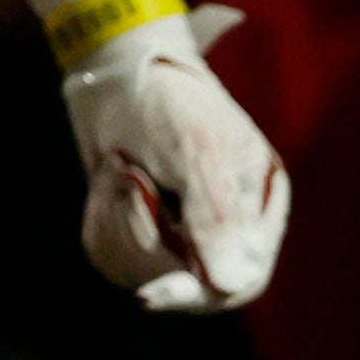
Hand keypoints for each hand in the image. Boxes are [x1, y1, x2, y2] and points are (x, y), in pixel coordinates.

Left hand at [68, 7, 287, 311]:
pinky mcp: (136, 222)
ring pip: (142, 267)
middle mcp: (224, 225)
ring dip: (117, 217)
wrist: (113, 64)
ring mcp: (178, 226)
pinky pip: (112, 249)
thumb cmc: (167, 100)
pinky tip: (109, 172)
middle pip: (184, 281)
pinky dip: (101, 214)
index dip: (196, 293)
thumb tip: (229, 286)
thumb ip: (215, 218)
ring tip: (118, 166)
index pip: (238, 281)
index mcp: (258, 208)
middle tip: (122, 179)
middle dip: (144, 240)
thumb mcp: (196, 152)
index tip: (150, 294)